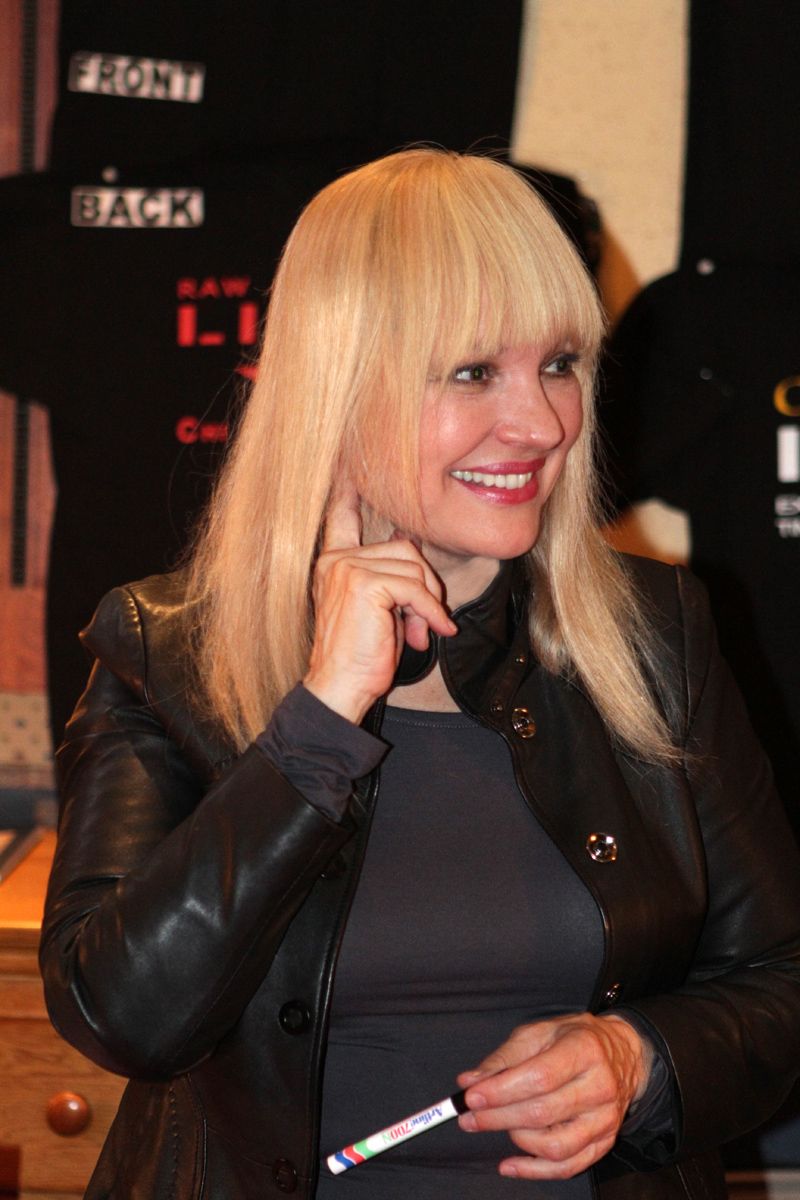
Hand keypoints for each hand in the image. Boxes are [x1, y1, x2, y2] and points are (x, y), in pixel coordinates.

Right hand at [303, 480, 456, 723]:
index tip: (350, 465)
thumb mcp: (376, 610)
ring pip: (414, 568)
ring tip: (420, 632)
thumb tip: (416, 563)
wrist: (339, 686)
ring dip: (428, 604)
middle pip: (405, 548)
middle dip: (425, 586)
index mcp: (333, 561)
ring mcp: (347, 568)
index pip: (342, 515)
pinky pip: (415, 588)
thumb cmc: (358, 656)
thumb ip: (390, 581)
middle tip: (425, 622)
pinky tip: (431, 633)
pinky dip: (430, 612)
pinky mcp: (364, 583)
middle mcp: (336, 559)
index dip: (349, 489)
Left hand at [456, 1013, 651, 1179]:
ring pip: (554, 1146)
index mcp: (583, 1050)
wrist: (623, 1053)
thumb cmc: (574, 1039)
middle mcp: (600, 1087)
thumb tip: (469, 1082)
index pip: (539, 1078)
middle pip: (543, 1113)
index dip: (501, 1091)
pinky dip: (534, 1171)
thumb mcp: (539, 1033)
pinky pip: (567, 1167)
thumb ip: (503, 1058)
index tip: (471, 1097)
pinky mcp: (604, 1142)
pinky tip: (509, 1164)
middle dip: (498, 1117)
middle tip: (468, 1117)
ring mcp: (605, 1119)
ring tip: (498, 1124)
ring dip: (516, 1140)